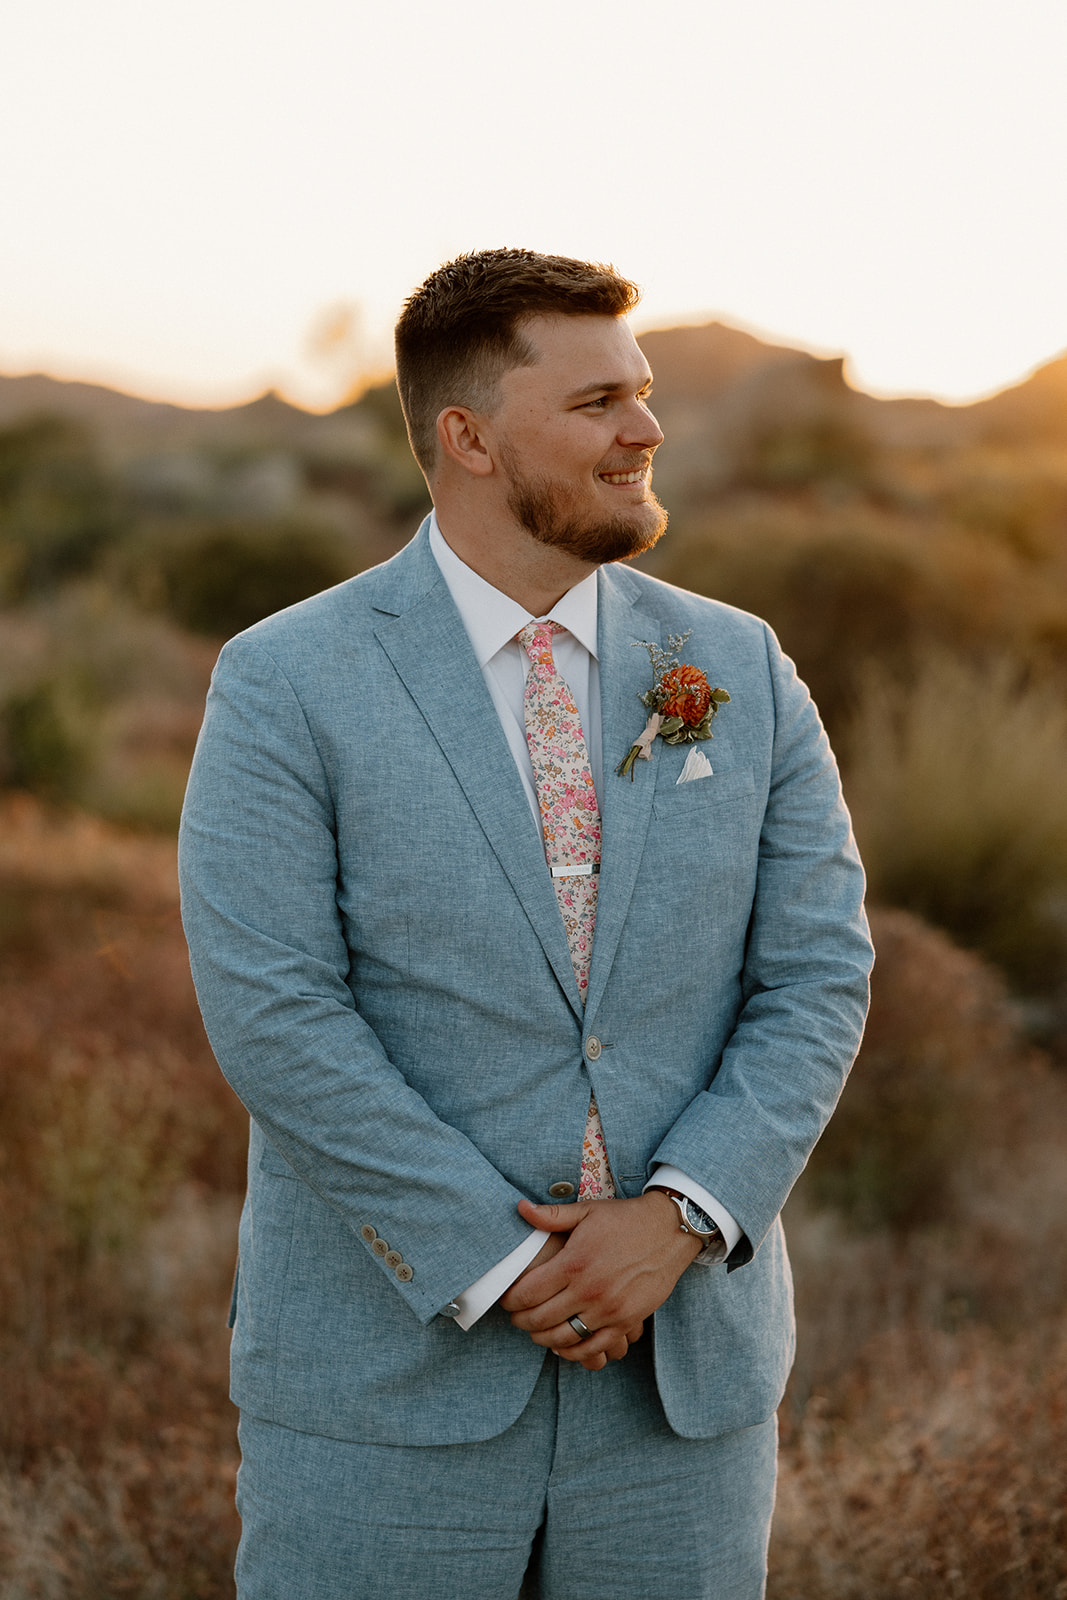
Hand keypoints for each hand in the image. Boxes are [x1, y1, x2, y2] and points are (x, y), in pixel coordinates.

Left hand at [499, 1191, 700, 1370]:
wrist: (669, 1230)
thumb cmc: (625, 1219)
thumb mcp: (587, 1211)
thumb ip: (551, 1216)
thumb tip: (519, 1208)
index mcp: (574, 1262)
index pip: (528, 1292)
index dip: (511, 1300)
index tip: (506, 1299)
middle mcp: (589, 1290)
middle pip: (541, 1319)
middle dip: (522, 1321)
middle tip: (516, 1316)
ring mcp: (609, 1309)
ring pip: (563, 1337)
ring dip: (543, 1338)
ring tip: (536, 1330)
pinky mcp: (626, 1321)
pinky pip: (593, 1347)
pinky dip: (574, 1351)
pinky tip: (563, 1343)